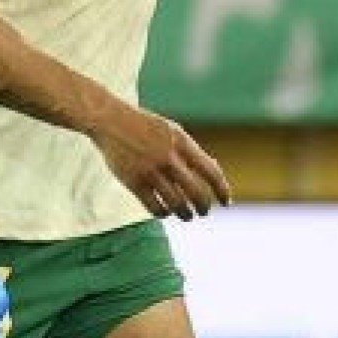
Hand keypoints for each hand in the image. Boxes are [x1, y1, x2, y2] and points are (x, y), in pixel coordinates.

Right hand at [93, 104, 232, 220]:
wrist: (110, 121)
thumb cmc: (146, 127)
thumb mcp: (173, 131)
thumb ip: (191, 151)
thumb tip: (215, 173)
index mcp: (182, 142)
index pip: (211, 171)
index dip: (222, 190)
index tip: (227, 202)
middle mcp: (169, 157)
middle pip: (196, 193)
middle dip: (204, 207)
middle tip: (204, 212)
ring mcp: (150, 170)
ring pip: (176, 203)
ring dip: (185, 214)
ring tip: (187, 216)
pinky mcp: (133, 181)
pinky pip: (154, 207)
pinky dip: (163, 213)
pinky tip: (165, 213)